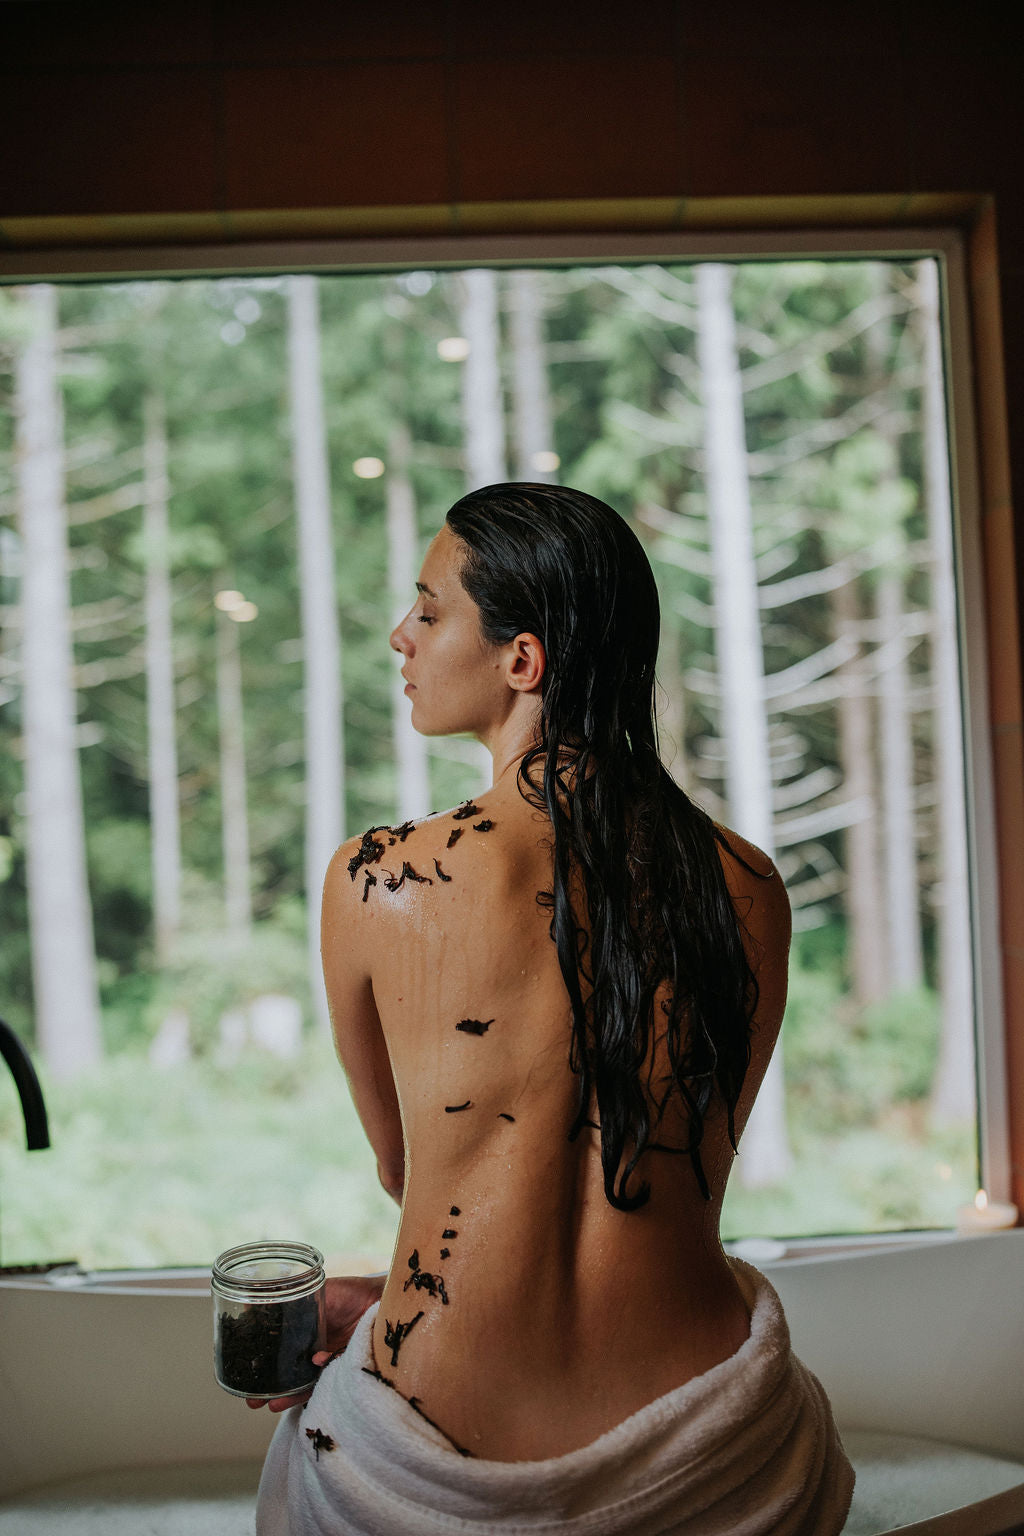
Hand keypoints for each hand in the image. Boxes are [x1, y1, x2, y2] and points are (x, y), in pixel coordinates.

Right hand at [246, 1271, 386, 1412]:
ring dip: (284, 1395)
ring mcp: (325, 1360)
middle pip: (284, 1371)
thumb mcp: (319, 1293)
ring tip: (269, 1405)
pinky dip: (310, 1388)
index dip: (258, 1362)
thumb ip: (298, 1300)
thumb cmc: (350, 1292)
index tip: (241, 1373)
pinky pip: (323, 1384)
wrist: (380, 1299)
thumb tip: (264, 1305)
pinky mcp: (341, 1370)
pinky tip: (300, 1384)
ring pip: (300, 1382)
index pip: (274, 1350)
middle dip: (266, 1387)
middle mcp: (310, 1349)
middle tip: (251, 1400)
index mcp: (301, 1330)